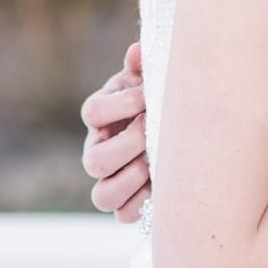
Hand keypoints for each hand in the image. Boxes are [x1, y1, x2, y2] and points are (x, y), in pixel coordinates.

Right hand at [80, 41, 150, 221]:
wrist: (174, 129)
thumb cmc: (158, 99)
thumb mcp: (149, 79)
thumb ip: (142, 66)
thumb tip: (138, 52)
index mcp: (101, 116)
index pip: (92, 113)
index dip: (120, 104)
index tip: (147, 97)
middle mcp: (98, 149)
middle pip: (93, 161)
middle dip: (126, 146)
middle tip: (150, 133)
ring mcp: (110, 179)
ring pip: (102, 197)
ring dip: (131, 180)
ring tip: (153, 163)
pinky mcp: (127, 203)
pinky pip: (123, 215)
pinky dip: (142, 203)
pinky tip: (161, 182)